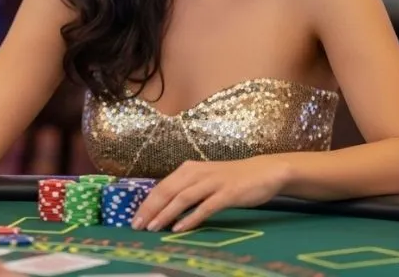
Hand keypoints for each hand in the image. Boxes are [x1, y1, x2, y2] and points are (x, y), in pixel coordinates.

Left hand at [132, 156, 290, 232]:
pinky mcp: (227, 193)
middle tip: (137, 226)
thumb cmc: (230, 178)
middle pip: (167, 191)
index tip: (134, 219)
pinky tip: (179, 228)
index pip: (161, 186)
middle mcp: (197, 173)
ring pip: (183, 198)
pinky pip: (205, 206)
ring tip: (153, 228)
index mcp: (188, 169)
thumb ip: (186, 189)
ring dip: (166, 214)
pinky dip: (190, 218)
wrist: (263, 171)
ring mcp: (212, 182)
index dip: (146, 203)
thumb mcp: (204, 180)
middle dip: (150, 209)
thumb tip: (163, 207)